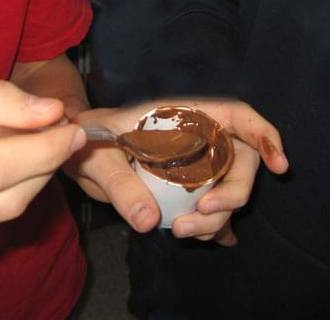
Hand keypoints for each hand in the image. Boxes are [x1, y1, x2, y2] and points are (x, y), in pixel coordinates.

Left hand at [67, 99, 287, 245]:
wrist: (77, 152)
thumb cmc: (87, 142)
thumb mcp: (98, 159)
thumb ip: (119, 184)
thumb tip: (149, 220)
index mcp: (180, 117)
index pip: (234, 116)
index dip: (263, 135)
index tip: (278, 165)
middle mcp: (194, 138)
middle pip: (239, 161)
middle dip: (232, 194)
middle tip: (201, 215)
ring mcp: (191, 164)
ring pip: (226, 188)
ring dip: (217, 216)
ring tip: (184, 231)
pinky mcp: (183, 187)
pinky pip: (209, 204)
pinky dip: (213, 224)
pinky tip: (207, 237)